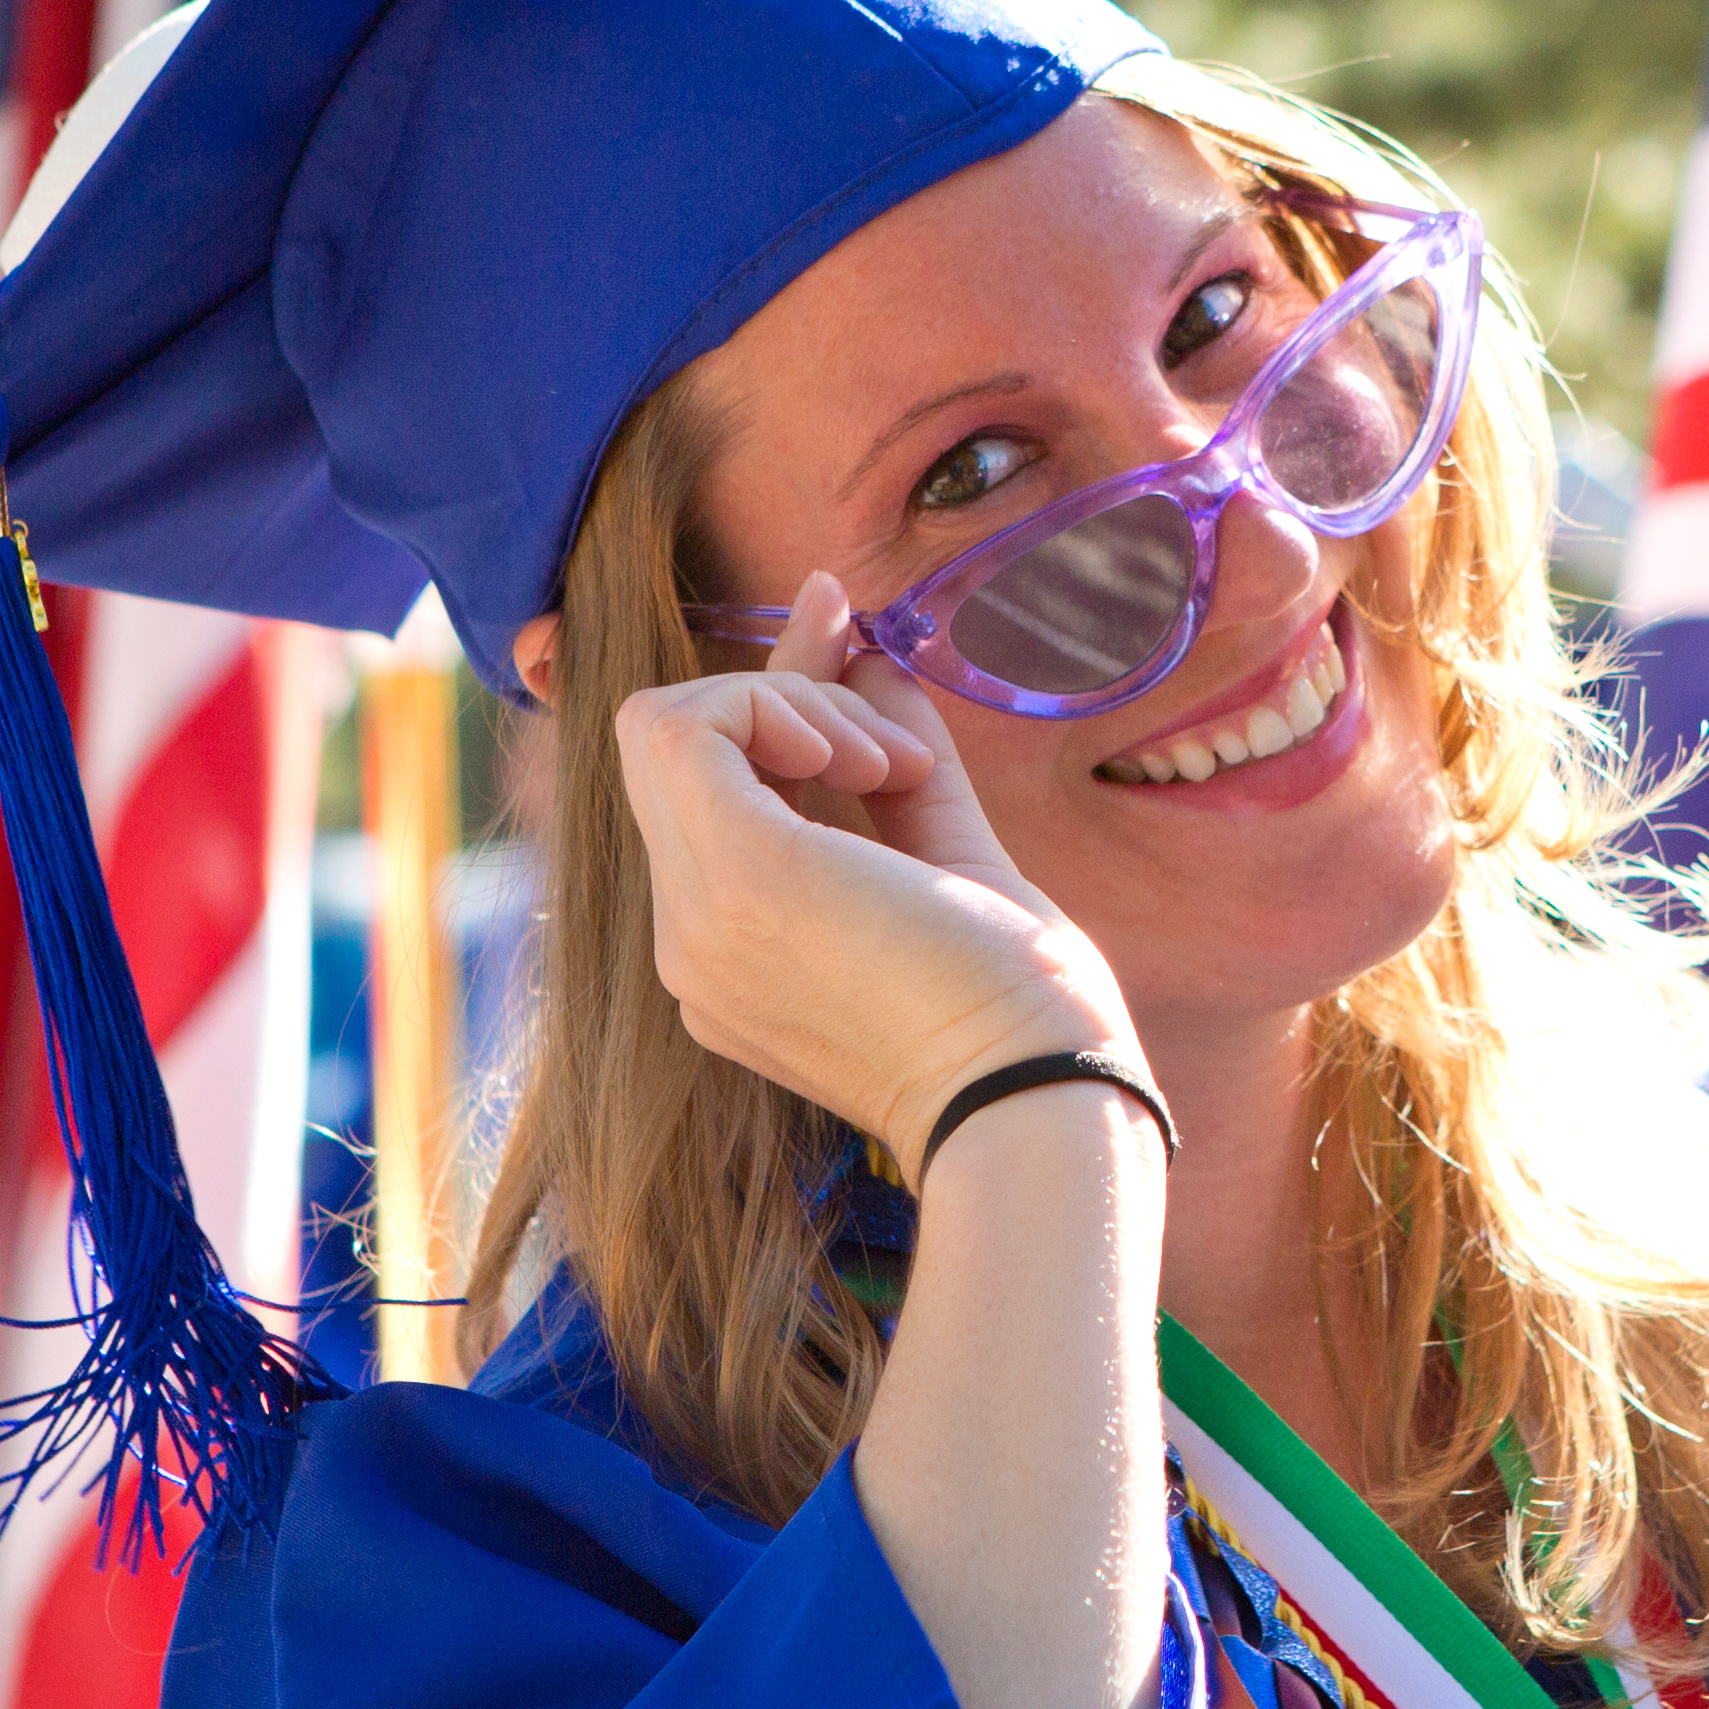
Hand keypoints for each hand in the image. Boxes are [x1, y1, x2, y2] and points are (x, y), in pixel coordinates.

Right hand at [617, 573, 1135, 1158]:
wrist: (1038, 1093)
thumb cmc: (1017, 1006)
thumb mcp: (952, 858)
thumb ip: (904, 761)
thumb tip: (872, 654)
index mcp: (732, 954)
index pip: (706, 788)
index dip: (766, 696)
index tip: (835, 615)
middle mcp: (689, 944)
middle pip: (676, 751)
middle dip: (789, 699)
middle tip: (897, 753)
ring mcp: (695, 918)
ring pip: (670, 728)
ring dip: (795, 709)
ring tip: (894, 772)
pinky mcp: (731, 876)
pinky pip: (689, 727)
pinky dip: (778, 709)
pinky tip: (866, 764)